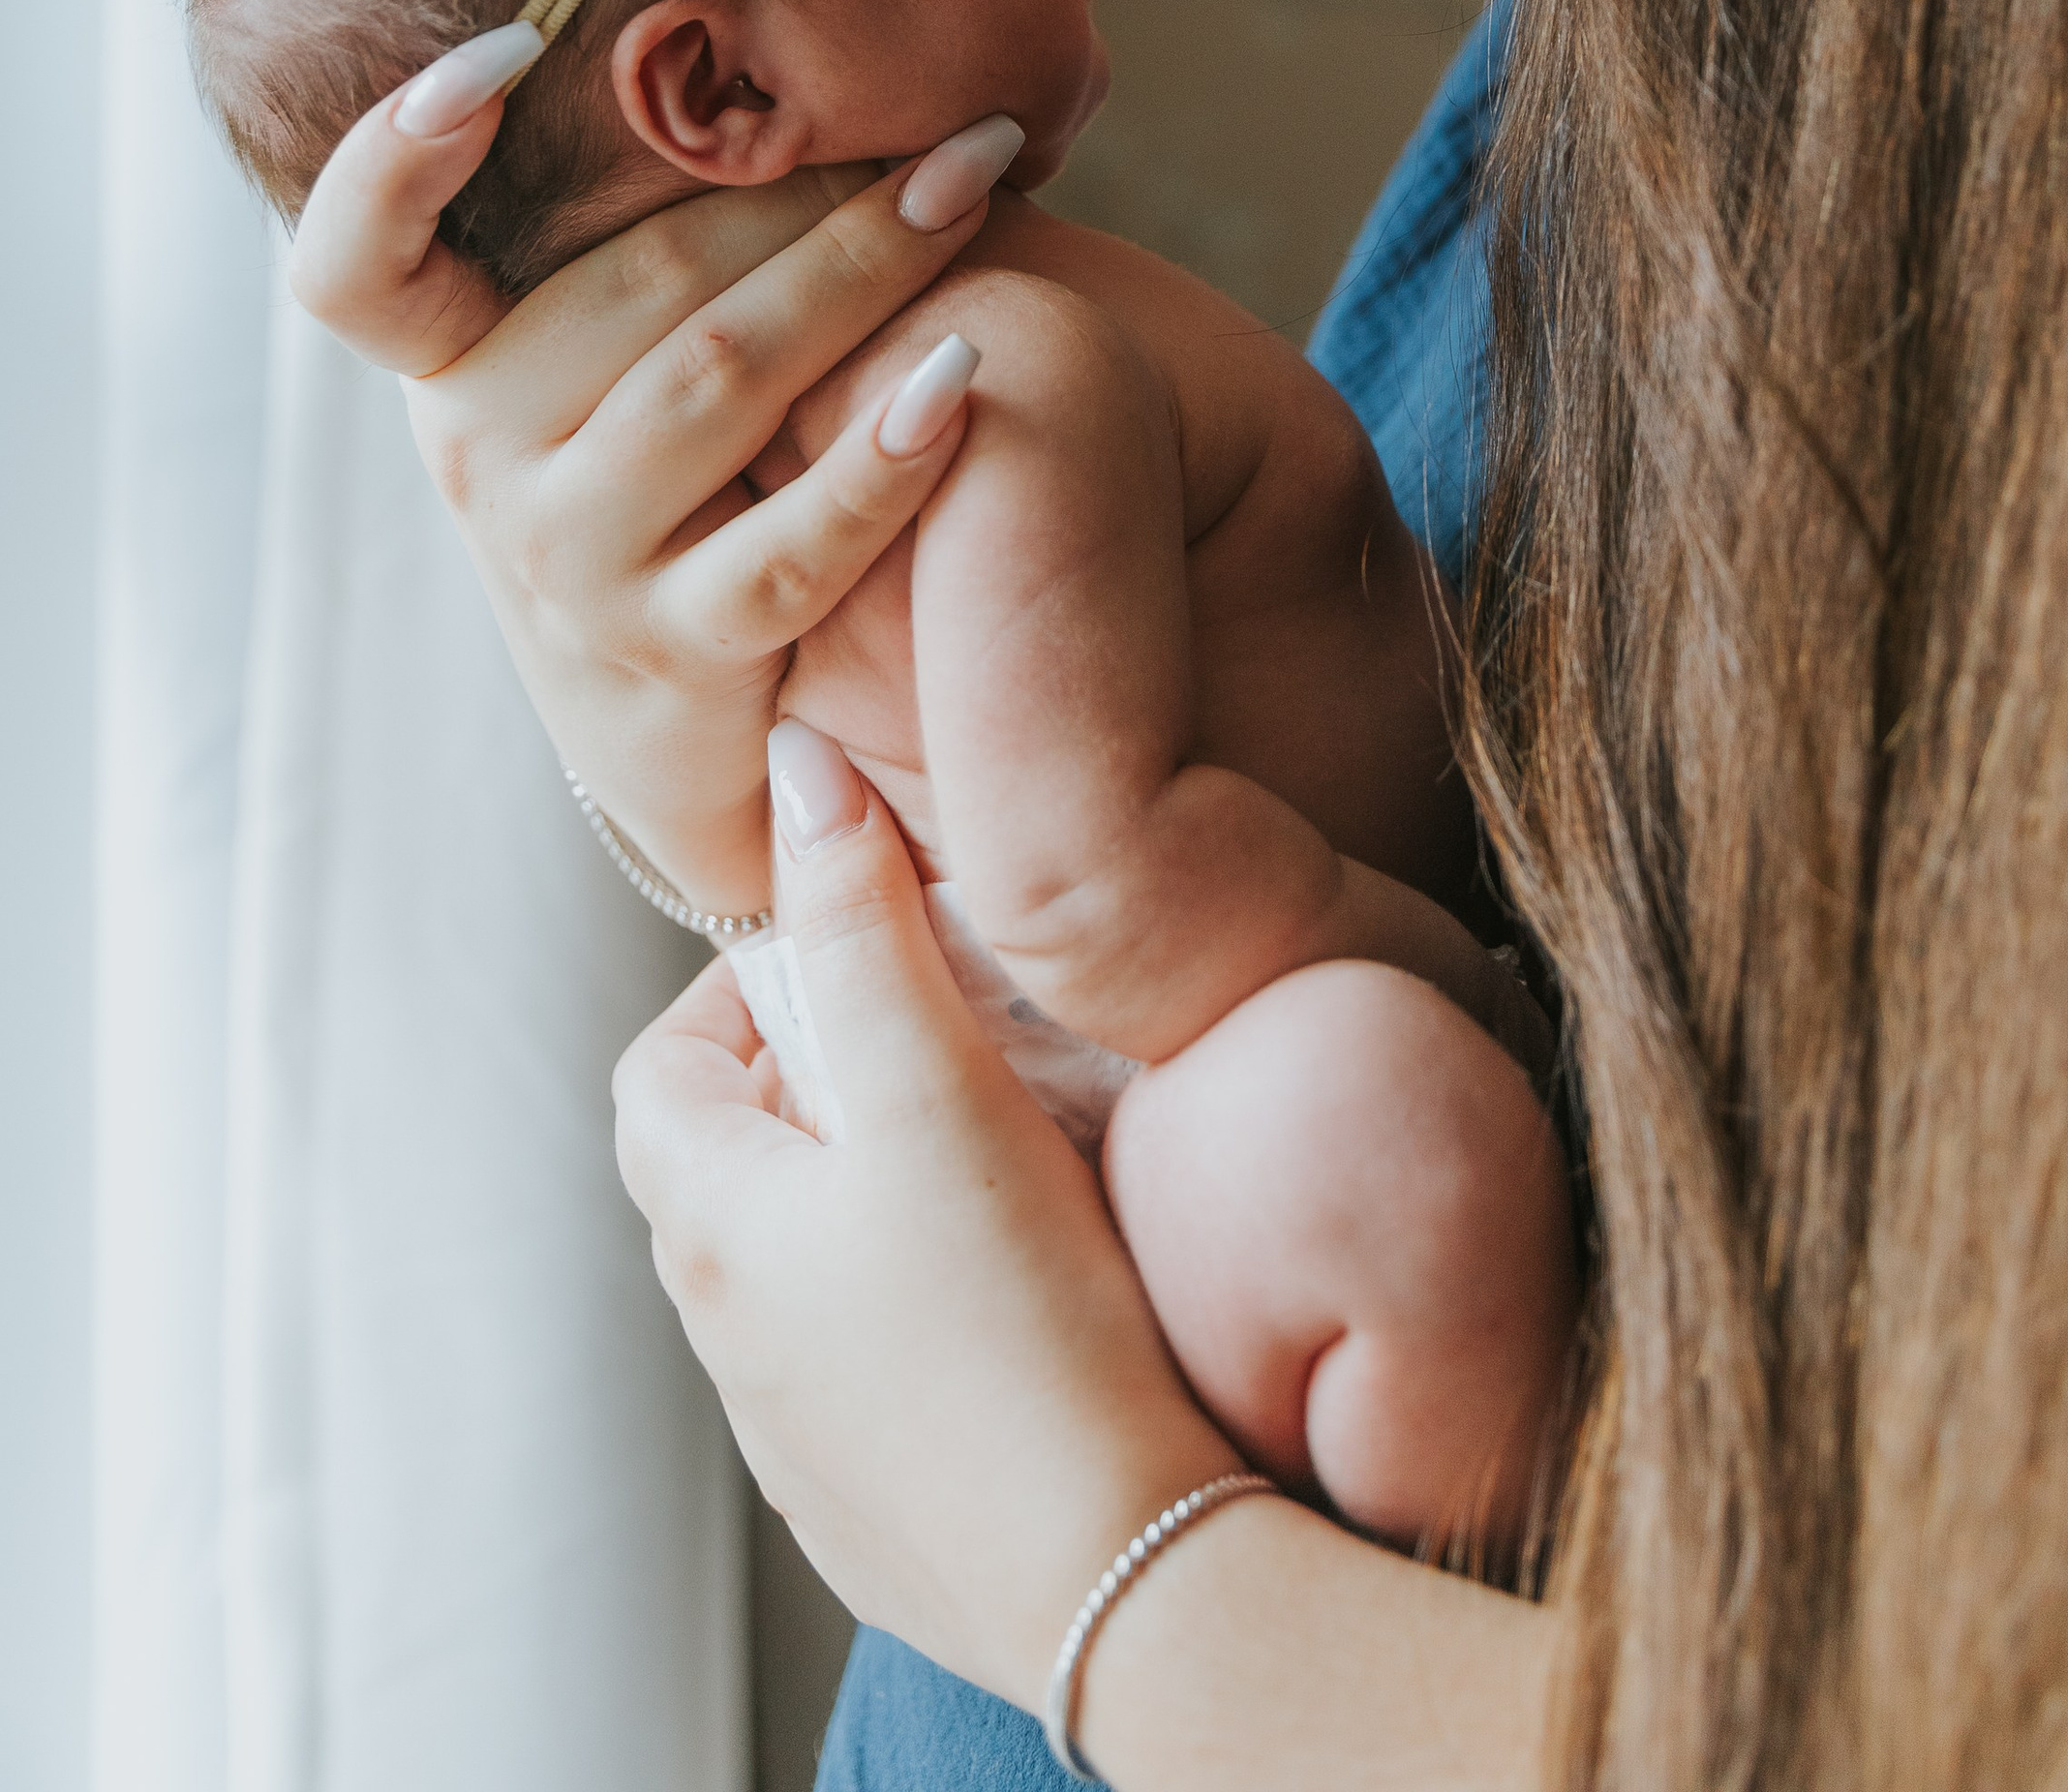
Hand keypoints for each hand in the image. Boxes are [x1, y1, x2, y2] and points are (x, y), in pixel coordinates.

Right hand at [288, 28, 1023, 905]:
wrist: (698, 747)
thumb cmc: (687, 499)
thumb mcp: (618, 376)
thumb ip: (662, 248)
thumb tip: (803, 67)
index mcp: (455, 365)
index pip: (354, 268)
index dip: (392, 160)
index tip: (503, 51)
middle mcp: (482, 456)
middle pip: (639, 282)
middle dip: (802, 182)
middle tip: (952, 119)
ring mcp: (567, 563)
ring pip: (717, 382)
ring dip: (861, 272)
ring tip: (971, 191)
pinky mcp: (670, 659)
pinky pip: (789, 547)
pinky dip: (881, 458)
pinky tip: (965, 379)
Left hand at [614, 723, 1556, 1785]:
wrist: (1119, 1583)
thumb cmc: (1023, 1336)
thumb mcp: (938, 1093)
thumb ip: (867, 923)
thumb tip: (802, 772)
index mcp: (711, 1224)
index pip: (660, 1068)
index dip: (745, 989)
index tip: (861, 958)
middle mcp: (727, 1337)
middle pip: (737, 1159)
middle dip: (828, 1079)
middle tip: (952, 1039)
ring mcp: (799, 1438)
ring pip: (809, 1265)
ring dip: (877, 1195)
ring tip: (1007, 1157)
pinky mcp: (880, 1507)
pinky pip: (875, 1367)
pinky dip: (925, 1305)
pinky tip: (1032, 1294)